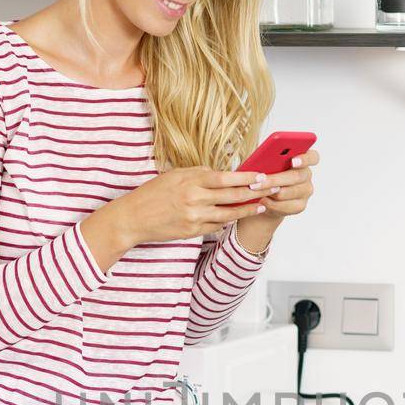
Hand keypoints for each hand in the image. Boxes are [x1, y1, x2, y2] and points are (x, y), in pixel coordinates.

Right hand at [108, 164, 275, 247]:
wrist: (133, 218)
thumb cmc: (152, 194)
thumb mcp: (174, 175)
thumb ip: (198, 173)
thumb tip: (220, 173)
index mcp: (190, 181)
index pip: (225, 178)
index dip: (246, 178)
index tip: (261, 175)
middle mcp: (195, 199)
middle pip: (232, 196)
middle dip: (254, 193)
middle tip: (271, 189)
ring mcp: (194, 217)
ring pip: (228, 213)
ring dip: (247, 209)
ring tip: (262, 205)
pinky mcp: (192, 232)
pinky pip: (217, 225)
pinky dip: (229, 220)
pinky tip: (239, 215)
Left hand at [250, 148, 318, 223]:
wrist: (267, 195)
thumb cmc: (266, 172)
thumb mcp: (266, 162)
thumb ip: (269, 158)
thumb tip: (261, 159)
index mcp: (303, 159)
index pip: (312, 157)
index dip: (304, 159)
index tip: (293, 161)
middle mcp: (307, 175)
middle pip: (296, 177)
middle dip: (274, 180)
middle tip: (257, 182)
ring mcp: (306, 191)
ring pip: (288, 192)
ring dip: (270, 192)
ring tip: (255, 190)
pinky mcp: (300, 206)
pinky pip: (285, 206)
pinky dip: (271, 204)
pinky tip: (262, 200)